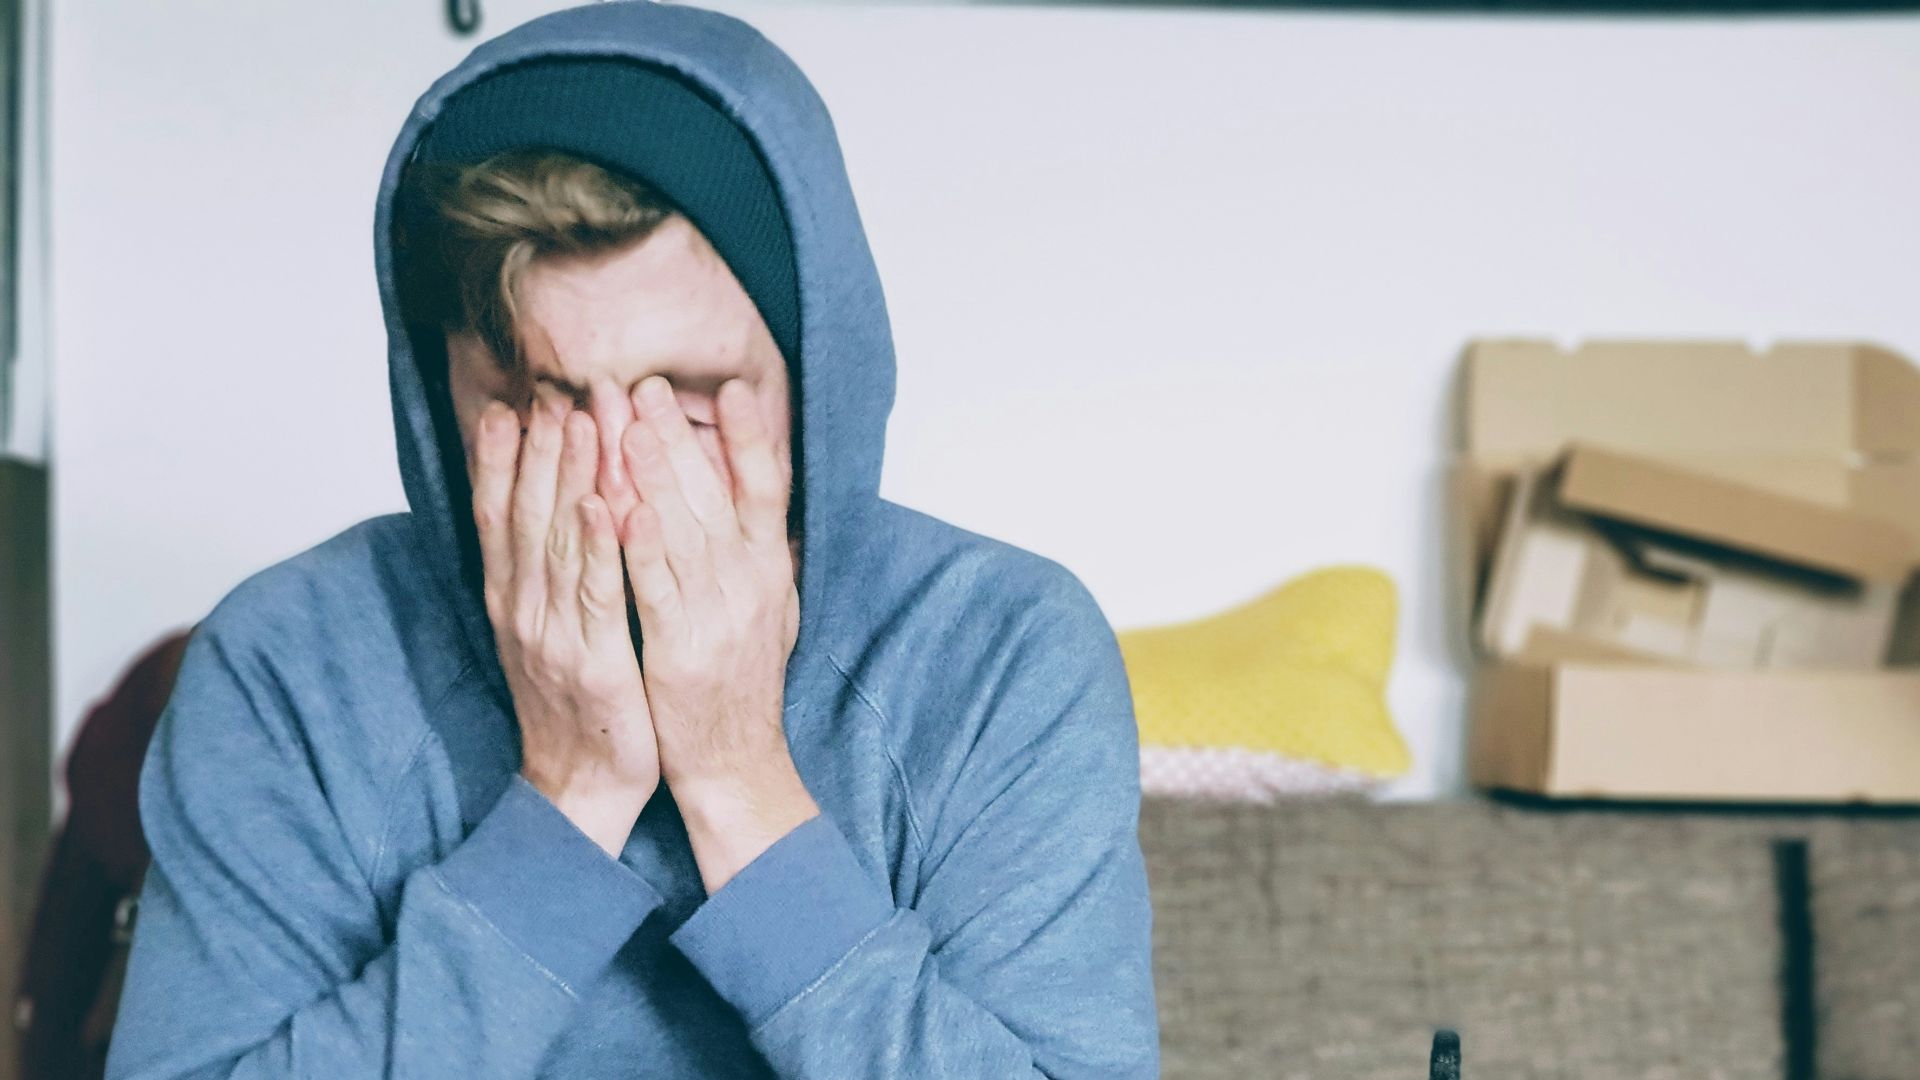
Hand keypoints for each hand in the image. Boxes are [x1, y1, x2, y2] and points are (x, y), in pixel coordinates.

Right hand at [472, 383, 659, 856]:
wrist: (580, 787)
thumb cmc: (576, 705)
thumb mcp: (547, 633)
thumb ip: (544, 575)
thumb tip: (547, 514)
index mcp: (512, 600)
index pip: (500, 515)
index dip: (503, 459)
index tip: (511, 403)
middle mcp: (523, 609)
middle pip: (526, 513)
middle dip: (539, 448)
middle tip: (552, 389)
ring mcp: (554, 633)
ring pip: (558, 540)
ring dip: (568, 476)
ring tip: (580, 419)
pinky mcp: (594, 659)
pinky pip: (596, 592)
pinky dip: (596, 545)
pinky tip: (602, 502)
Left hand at [617, 374, 812, 891]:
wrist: (735, 764)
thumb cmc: (741, 684)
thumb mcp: (772, 610)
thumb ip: (762, 554)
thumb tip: (764, 497)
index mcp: (770, 570)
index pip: (767, 488)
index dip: (751, 436)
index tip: (731, 387)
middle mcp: (751, 585)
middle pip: (715, 494)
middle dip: (677, 435)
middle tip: (644, 383)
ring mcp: (717, 616)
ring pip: (682, 530)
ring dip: (653, 473)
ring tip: (624, 420)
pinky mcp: (680, 649)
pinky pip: (656, 588)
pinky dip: (639, 546)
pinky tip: (617, 506)